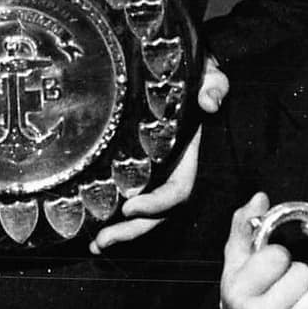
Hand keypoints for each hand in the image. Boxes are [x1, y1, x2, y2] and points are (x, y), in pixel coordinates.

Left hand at [89, 53, 224, 253]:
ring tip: (97, 244)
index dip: (158, 202)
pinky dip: (113, 215)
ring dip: (122, 232)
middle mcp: (173, 167)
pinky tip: (93, 228)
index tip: (130, 206)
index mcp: (188, 154)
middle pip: (158, 212)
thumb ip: (213, 84)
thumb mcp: (207, 73)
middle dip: (134, 229)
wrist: (174, 64)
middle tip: (104, 240)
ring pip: (144, 212)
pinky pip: (130, 197)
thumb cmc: (192, 71)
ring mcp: (155, 170)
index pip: (179, 189)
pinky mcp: (137, 167)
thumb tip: (209, 100)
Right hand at [220, 193, 307, 308]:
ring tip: (296, 303)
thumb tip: (260, 198)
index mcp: (239, 292)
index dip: (277, 257)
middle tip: (283, 287)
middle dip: (297, 275)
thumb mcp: (237, 262)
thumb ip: (244, 226)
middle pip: (303, 273)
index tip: (269, 268)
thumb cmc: (245, 297)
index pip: (278, 256)